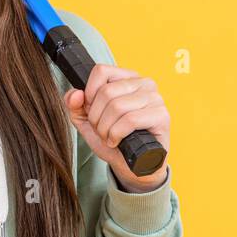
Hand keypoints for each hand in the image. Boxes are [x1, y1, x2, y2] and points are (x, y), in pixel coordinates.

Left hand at [64, 62, 170, 190]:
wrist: (131, 164)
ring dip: (106, 128)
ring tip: (109, 137)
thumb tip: (75, 94)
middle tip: (101, 130)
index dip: (89, 94)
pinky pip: (130, 120)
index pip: (101, 71)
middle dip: (96, 117)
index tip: (91, 111)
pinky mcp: (162, 116)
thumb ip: (75, 105)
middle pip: (106, 91)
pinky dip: (117, 134)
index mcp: (126, 77)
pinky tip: (117, 141)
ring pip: (117, 106)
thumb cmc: (113, 139)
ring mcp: (155, 98)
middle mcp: (144, 83)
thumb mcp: (87, 121)